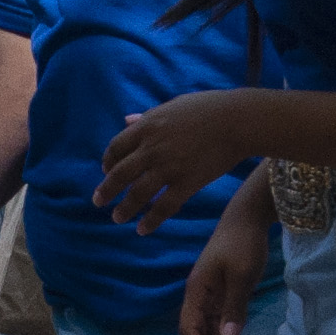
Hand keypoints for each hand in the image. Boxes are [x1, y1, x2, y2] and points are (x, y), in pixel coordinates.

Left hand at [98, 90, 258, 225]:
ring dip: (124, 209)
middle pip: (120, 174)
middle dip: (106, 190)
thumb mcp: (172, 105)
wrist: (237, 121)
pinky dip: (151, 220)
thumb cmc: (207, 108)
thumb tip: (127, 120)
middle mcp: (152, 149)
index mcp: (147, 127)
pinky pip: (163, 207)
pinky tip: (143, 229)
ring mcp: (168, 168)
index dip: (108, 161)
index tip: (106, 171)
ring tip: (117, 218)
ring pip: (138, 194)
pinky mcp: (187, 183)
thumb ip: (147, 116)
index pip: (117, 147)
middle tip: (98, 202)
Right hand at [178, 184, 275, 334]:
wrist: (249, 218)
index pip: (189, 330)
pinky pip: (222, 326)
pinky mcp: (224, 297)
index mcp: (197, 291)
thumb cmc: (243, 243)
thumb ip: (235, 306)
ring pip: (212, 334)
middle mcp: (200, 298)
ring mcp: (212, 298)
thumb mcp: (241, 275)